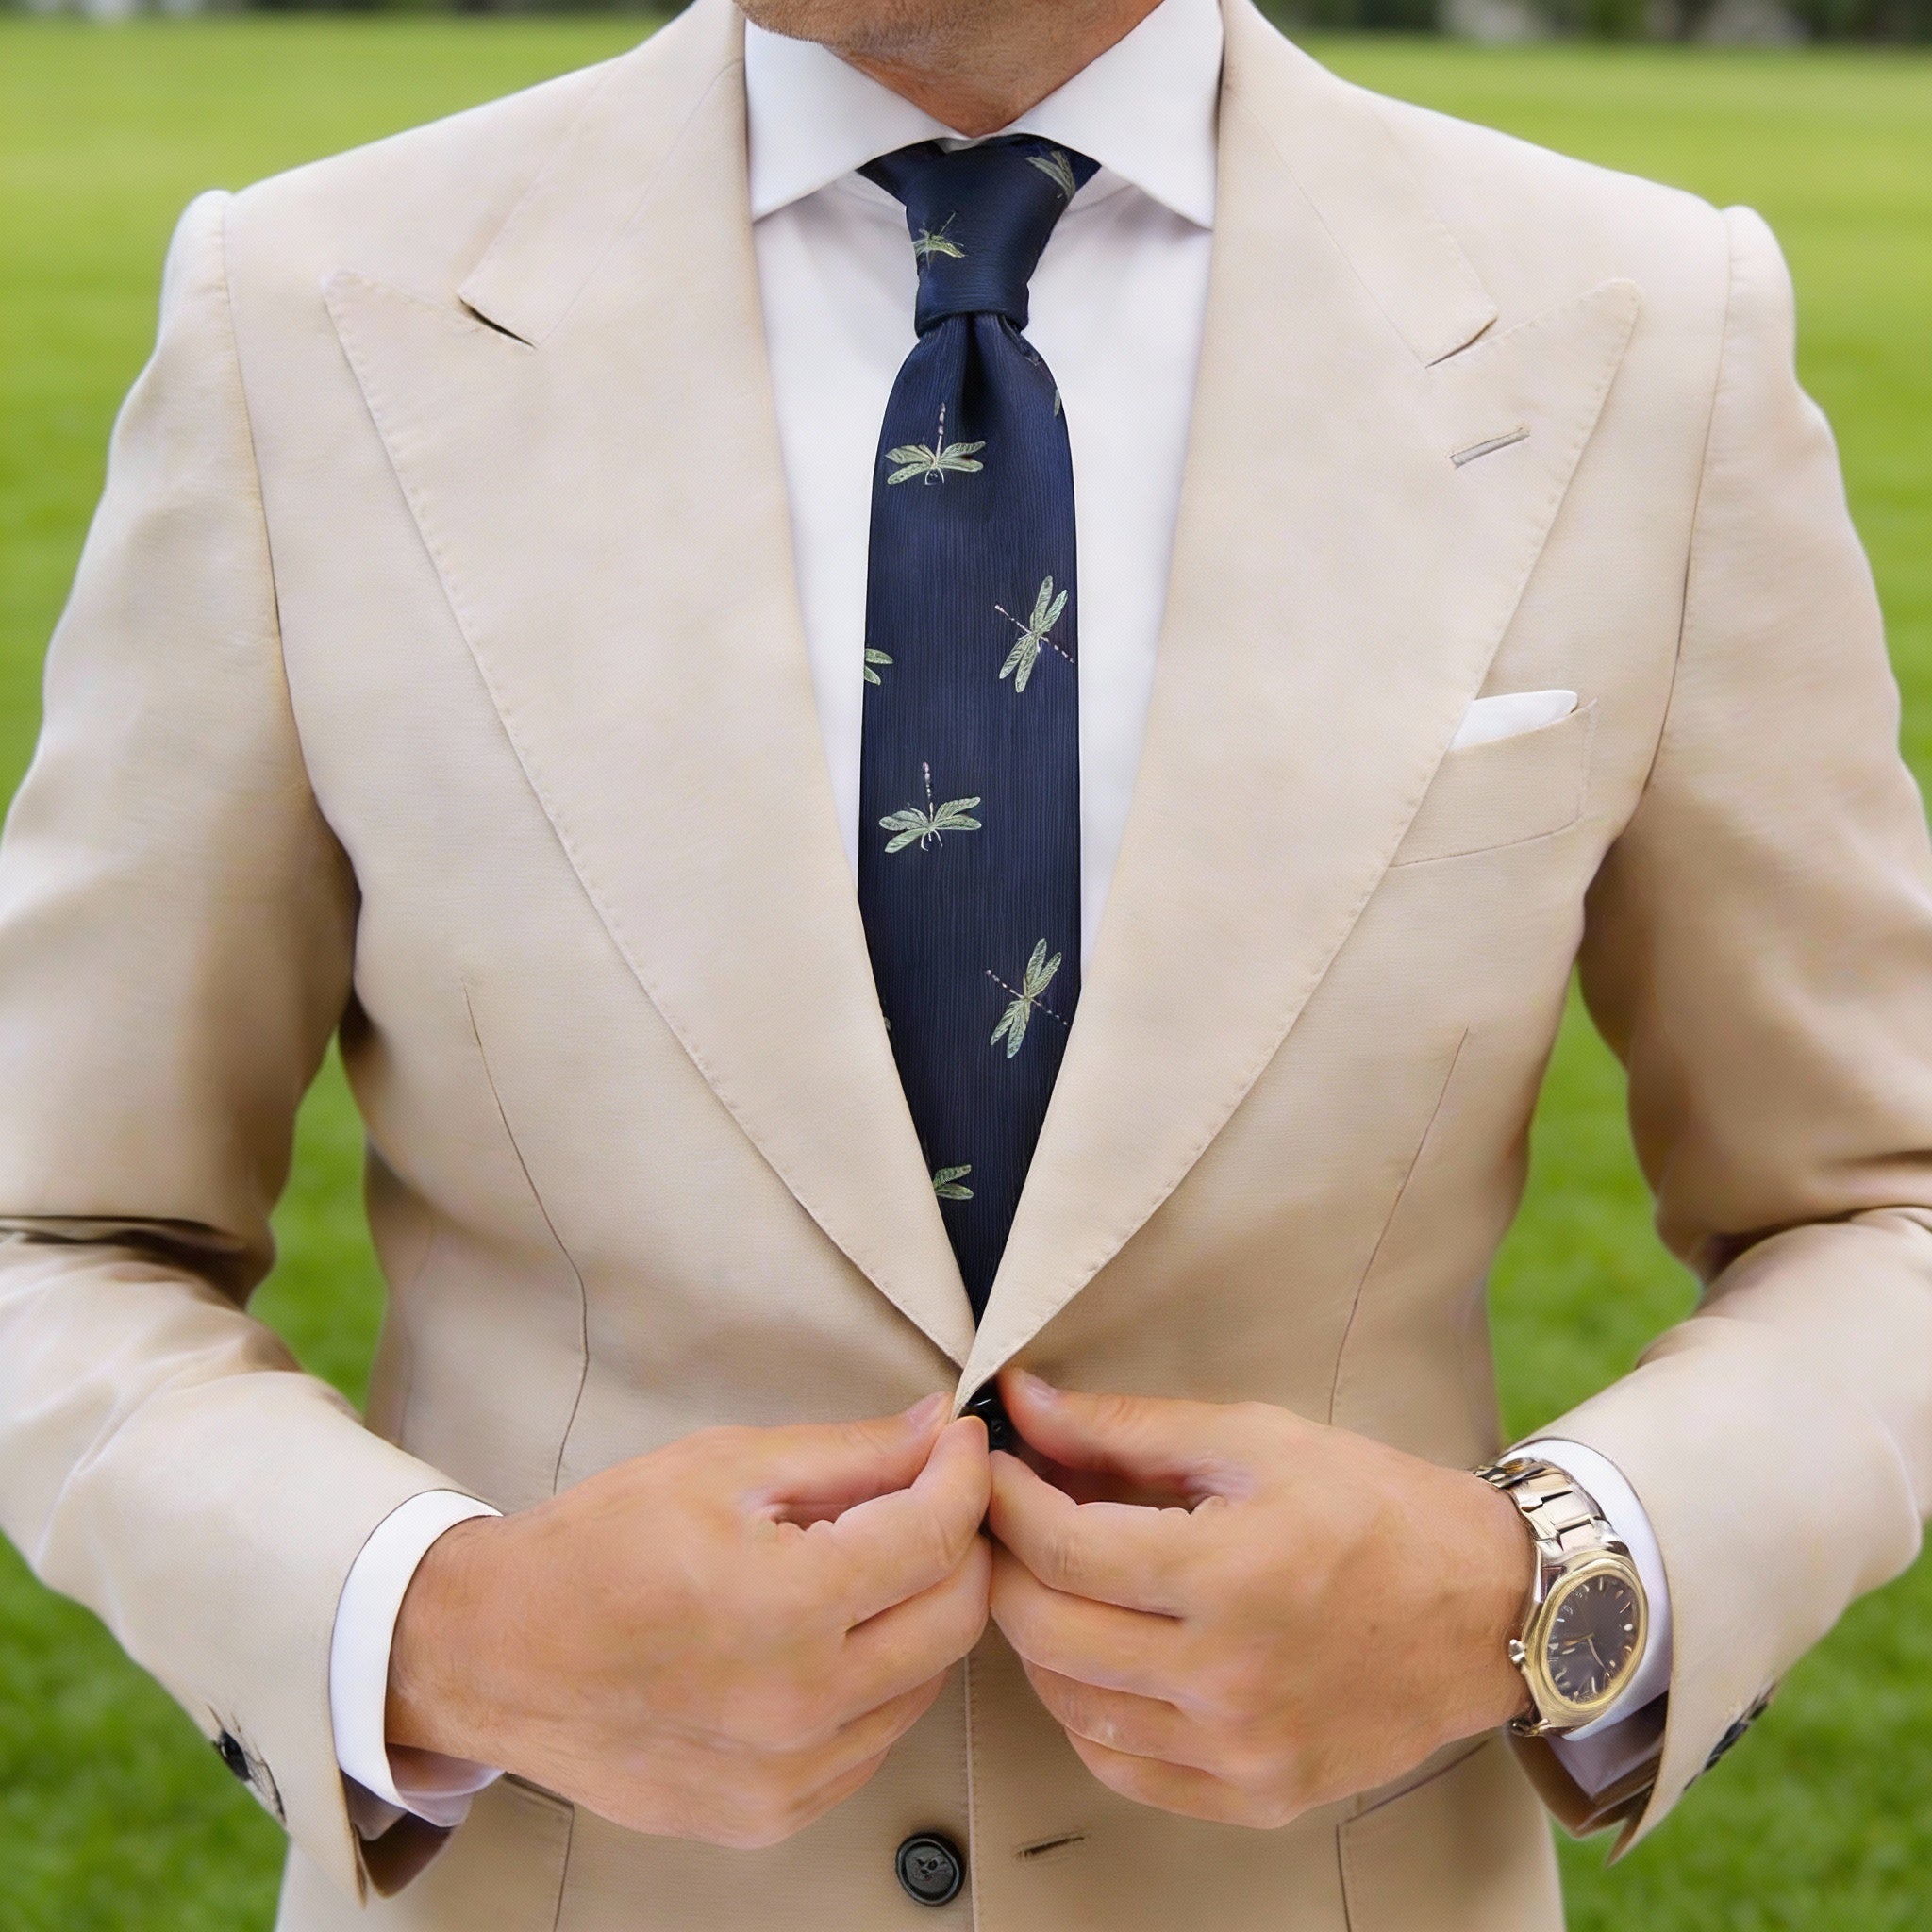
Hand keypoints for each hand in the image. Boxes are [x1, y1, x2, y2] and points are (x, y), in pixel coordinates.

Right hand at [387, 1398, 990, 1846]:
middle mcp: (797, 1708)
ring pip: (926, 1683)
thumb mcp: (724, 1466)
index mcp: (785, 1608)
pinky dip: (877, 1681)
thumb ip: (850, 1452)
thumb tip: (938, 1429)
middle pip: (956, 1618)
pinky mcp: (771, 1814)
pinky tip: (829, 1635)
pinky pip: (873, 1740)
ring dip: (919, 1613)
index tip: (960, 1445)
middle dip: (960, 1542)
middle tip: (928, 1496)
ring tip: (864, 1563)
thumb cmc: (596, 1551)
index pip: (936, 1538)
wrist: (496, 1654)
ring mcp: (787, 1777)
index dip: (964, 1476)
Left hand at [986, 1371, 1531, 1828]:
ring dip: (1038, 1637)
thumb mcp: (1255, 1439)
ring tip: (1055, 1580)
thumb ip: (1127, 1427)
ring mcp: (1242, 1749)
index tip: (991, 1467)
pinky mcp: (1256, 1796)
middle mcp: (1231, 1677)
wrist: (1487, 1609)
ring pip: (1071, 1705)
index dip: (1006, 1500)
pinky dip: (1088, 1712)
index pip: (1063, 1548)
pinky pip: (1122, 1768)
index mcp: (1231, 1574)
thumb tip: (1024, 1403)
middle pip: (1047, 1630)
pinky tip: (1102, 1657)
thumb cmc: (1375, 1509)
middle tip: (1010, 1520)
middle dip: (1006, 1564)